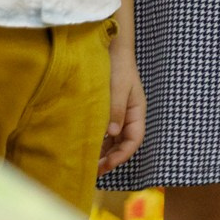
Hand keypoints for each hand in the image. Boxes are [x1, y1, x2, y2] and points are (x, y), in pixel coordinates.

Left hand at [99, 42, 145, 172]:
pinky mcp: (105, 111)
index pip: (134, 140)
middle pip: (123, 144)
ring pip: (112, 140)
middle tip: (92, 171)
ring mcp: (117, 114)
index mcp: (136, 111)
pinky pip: (102, 132)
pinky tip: (83, 147)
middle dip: (110, 159)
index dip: (122, 156)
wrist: (108, 48)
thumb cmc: (116, 66)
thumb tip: (112, 133)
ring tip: (86, 163)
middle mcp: (128, 116)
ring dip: (102, 152)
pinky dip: (96, 141)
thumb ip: (115, 110)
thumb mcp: (117, 88)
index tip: (105, 166)